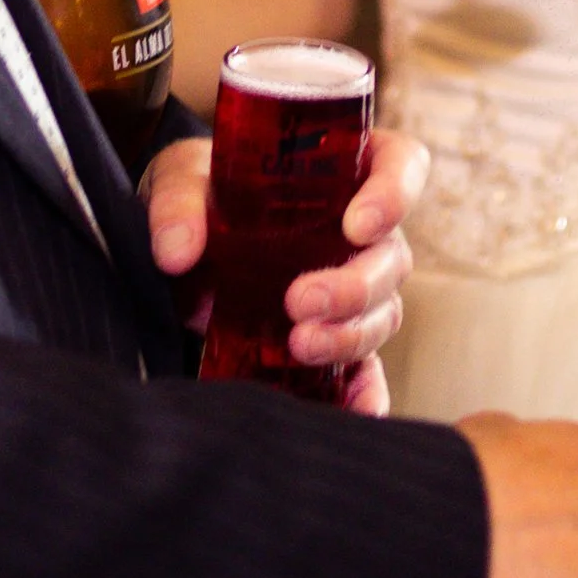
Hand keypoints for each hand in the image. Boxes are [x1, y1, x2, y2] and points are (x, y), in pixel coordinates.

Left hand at [142, 127, 427, 416]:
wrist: (182, 244)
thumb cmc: (198, 192)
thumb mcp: (181, 177)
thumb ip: (178, 204)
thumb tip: (177, 251)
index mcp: (342, 168)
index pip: (400, 165)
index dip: (394, 193)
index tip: (357, 224)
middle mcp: (360, 229)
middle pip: (391, 255)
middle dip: (354, 285)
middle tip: (300, 302)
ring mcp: (353, 285)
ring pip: (382, 312)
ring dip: (348, 334)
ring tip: (299, 347)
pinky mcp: (333, 334)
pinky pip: (365, 367)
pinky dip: (364, 391)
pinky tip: (355, 412)